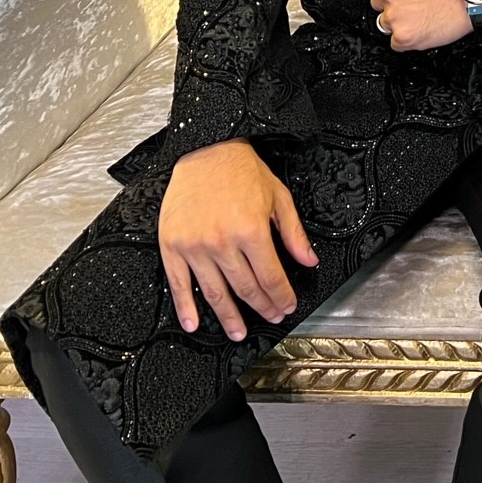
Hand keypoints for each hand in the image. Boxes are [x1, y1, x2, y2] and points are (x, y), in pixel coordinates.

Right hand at [159, 140, 317, 342]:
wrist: (207, 150)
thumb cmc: (242, 171)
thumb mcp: (278, 197)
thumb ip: (293, 233)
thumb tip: (309, 260)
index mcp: (251, 230)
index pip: (270, 277)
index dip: (281, 296)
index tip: (286, 305)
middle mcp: (222, 242)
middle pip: (245, 289)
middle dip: (261, 308)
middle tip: (269, 317)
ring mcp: (195, 247)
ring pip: (215, 294)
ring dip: (228, 318)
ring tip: (238, 332)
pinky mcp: (172, 246)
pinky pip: (179, 285)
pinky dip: (186, 308)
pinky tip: (194, 323)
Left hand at [361, 0, 470, 49]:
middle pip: (376, 1)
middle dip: (391, 3)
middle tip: (410, 3)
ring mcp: (394, 15)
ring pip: (384, 22)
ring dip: (398, 21)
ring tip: (419, 17)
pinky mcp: (403, 36)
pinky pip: (396, 42)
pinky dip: (407, 39)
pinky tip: (421, 29)